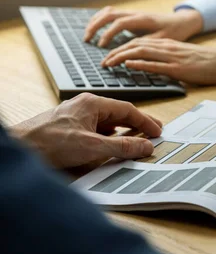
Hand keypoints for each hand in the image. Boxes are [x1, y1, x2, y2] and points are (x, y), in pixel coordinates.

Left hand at [10, 93, 162, 168]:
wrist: (19, 150)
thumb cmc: (47, 144)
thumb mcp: (92, 147)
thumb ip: (122, 147)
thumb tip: (145, 146)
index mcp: (92, 103)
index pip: (128, 110)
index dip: (146, 121)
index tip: (158, 132)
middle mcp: (84, 107)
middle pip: (118, 114)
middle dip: (137, 124)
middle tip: (153, 133)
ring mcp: (76, 117)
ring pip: (107, 122)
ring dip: (123, 131)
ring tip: (137, 141)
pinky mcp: (68, 129)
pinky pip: (96, 130)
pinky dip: (109, 137)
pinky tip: (111, 146)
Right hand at [84, 7, 203, 47]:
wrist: (181, 21)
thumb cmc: (173, 32)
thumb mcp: (162, 40)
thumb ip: (146, 44)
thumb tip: (129, 51)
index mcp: (143, 19)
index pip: (120, 22)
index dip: (109, 33)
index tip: (102, 46)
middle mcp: (135, 13)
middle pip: (109, 14)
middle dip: (95, 26)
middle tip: (87, 40)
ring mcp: (132, 13)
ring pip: (108, 11)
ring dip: (95, 21)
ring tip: (88, 36)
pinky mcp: (130, 16)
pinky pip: (111, 14)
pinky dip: (101, 20)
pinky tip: (95, 29)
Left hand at [101, 38, 215, 84]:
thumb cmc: (206, 63)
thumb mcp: (183, 57)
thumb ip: (167, 60)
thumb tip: (152, 68)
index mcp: (167, 44)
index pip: (138, 42)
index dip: (121, 48)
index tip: (108, 56)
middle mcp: (167, 47)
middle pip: (135, 44)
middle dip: (115, 51)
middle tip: (102, 61)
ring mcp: (172, 57)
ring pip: (141, 51)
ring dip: (121, 56)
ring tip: (108, 63)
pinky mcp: (178, 68)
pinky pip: (155, 64)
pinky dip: (140, 63)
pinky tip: (128, 65)